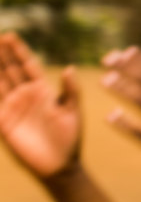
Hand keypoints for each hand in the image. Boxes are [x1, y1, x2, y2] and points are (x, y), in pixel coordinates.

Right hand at [0, 32, 83, 179]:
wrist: (59, 165)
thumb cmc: (70, 139)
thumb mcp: (73, 112)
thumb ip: (71, 91)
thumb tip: (70, 68)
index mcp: (42, 91)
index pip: (27, 65)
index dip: (19, 51)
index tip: (10, 35)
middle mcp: (24, 95)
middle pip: (9, 69)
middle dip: (1, 53)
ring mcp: (11, 106)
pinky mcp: (2, 120)